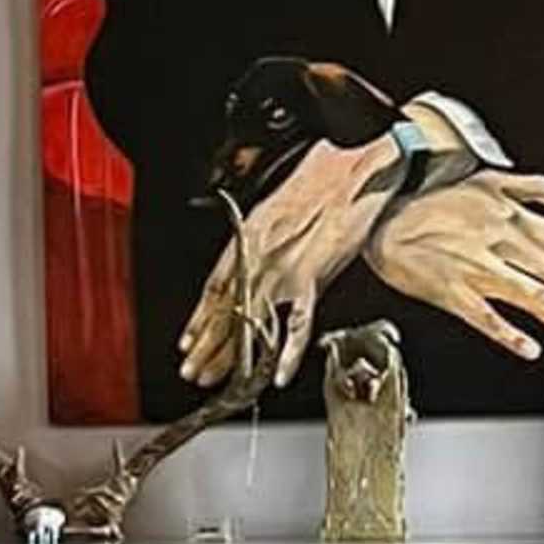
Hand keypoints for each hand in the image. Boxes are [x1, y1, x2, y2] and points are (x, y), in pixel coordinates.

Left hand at [177, 129, 399, 385]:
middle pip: (226, 311)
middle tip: (193, 371)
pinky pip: (296, 325)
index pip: (214, 287)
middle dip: (207, 346)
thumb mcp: (278, 206)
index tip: (188, 342)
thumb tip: (254, 258)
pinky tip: (274, 375)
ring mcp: (284, 270)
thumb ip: (263, 238)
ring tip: (216, 380)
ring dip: (232, 356)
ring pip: (250, 322)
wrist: (355, 164)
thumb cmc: (323, 177)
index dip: (200, 318)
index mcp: (248, 237)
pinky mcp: (314, 278)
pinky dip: (285, 353)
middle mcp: (259, 256)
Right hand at [360, 168, 543, 361]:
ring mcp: (480, 270)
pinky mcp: (454, 293)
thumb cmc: (431, 197)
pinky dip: (512, 335)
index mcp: (514, 216)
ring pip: (536, 298)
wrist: (384, 210)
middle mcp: (504, 243)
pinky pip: (488, 318)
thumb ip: (538, 188)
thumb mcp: (491, 178)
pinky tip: (531, 348)